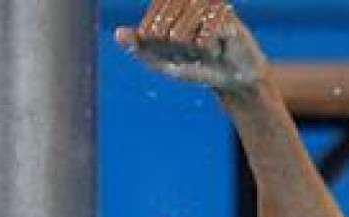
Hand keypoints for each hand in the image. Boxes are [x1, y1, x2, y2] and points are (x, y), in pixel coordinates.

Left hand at [116, 0, 268, 92]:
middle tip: (191, 50)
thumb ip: (141, 47)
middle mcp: (187, 2)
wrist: (231, 77)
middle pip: (164, 27)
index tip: (170, 49)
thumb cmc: (197, 67)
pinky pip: (204, 34)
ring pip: (183, 29)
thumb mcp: (164, 62)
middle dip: (175, 46)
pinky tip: (217, 47)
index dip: (157, 42)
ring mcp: (206, 5)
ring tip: (204, 50)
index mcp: (169, 8)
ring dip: (192, 48)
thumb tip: (117, 34)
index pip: (150, 24)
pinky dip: (208, 48)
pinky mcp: (225, 13)